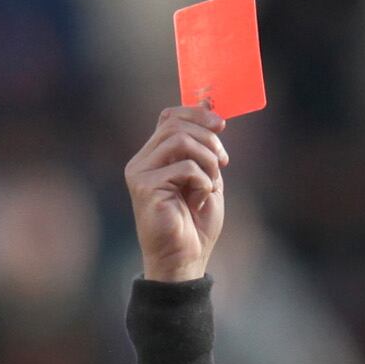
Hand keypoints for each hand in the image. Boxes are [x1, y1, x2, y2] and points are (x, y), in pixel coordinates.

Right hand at [127, 106, 226, 282]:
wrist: (185, 259)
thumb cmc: (195, 223)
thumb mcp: (206, 176)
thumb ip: (204, 147)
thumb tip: (207, 104)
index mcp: (155, 156)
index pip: (169, 117)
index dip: (196, 113)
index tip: (222, 125)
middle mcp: (142, 161)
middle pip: (175, 125)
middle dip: (208, 138)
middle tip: (224, 160)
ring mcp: (140, 173)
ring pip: (180, 140)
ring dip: (207, 158)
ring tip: (213, 181)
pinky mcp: (144, 187)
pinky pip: (184, 167)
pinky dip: (202, 180)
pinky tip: (201, 197)